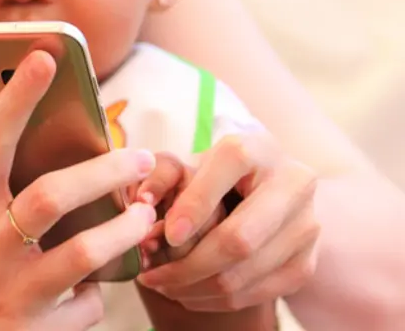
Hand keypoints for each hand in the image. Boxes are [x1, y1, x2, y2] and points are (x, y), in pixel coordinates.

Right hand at [0, 51, 157, 330]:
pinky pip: (85, 307)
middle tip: (141, 155)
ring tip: (145, 215)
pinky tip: (101, 281)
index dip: (16, 97)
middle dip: (104, 170)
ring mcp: (9, 295)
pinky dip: (98, 292)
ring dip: (122, 230)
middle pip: (50, 195)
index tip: (45, 58)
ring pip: (81, 254)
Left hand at [137, 122, 319, 311]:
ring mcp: (306, 225)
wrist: (263, 192)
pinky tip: (189, 293)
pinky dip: (218, 300)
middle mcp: (293, 182)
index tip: (165, 236)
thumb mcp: (187, 163)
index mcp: (257, 149)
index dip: (194, 206)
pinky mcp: (308, 261)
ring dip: (197, 287)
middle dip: (190, 264)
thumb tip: (142, 199)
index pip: (228, 169)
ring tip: (163, 285)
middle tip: (152, 276)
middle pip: (240, 238)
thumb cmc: (213, 177)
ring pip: (247, 271)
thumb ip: (161, 173)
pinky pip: (259, 292)